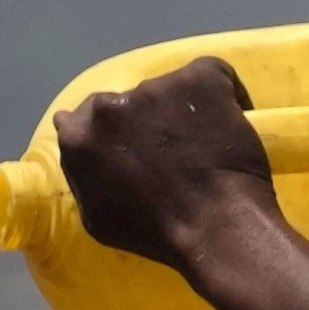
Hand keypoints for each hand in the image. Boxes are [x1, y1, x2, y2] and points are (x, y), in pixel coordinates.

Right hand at [55, 56, 272, 268]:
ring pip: (169, 89)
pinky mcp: (198, 79)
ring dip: (182, 109)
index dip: (114, 127)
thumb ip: (83, 174)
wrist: (215, 228)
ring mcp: (154, 88)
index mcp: (80, 136)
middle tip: (173, 146)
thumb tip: (77, 144)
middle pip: (128, 100)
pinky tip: (232, 120)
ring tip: (205, 142)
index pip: (87, 116)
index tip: (134, 143)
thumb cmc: (156, 234)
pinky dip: (224, 94)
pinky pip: (212, 75)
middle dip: (147, 118)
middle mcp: (111, 105)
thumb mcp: (97, 216)